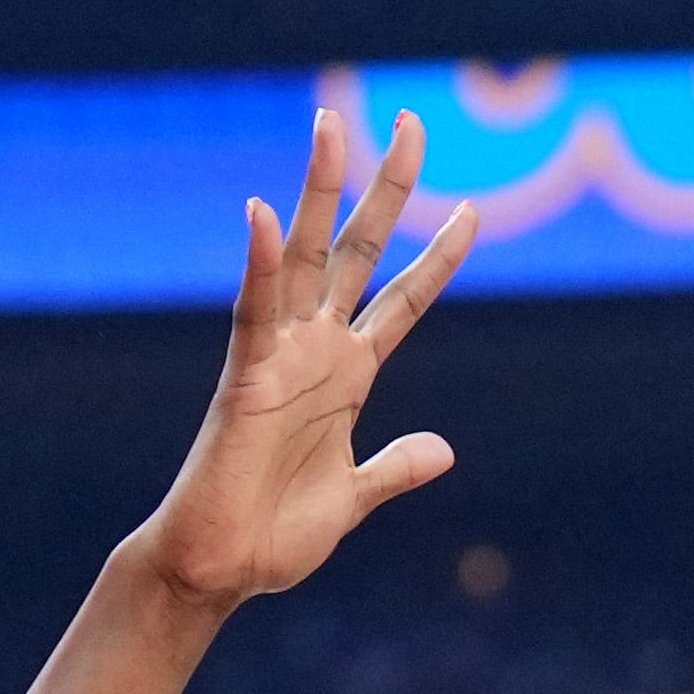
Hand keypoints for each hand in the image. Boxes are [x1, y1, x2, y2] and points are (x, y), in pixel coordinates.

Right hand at [130, 111, 476, 610]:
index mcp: (349, 375)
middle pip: (358, 252)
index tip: (473, 209)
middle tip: (411, 122)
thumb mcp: (355, 497)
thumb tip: (441, 450)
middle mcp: (317, 352)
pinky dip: (261, 266)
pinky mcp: (245, 380)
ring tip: (330, 127)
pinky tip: (265, 215)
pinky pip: (254, 313)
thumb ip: (394, 468)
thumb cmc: (274, 536)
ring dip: (317, 193)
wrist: (220, 571)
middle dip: (385, 189)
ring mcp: (280, 359)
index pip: (402, 300)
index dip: (438, 257)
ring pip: (305, 259)